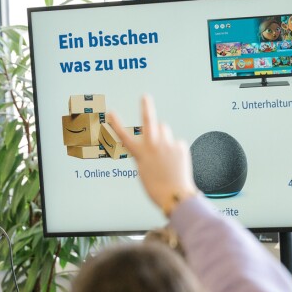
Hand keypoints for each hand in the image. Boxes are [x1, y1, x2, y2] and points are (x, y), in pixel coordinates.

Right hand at [107, 95, 197, 215]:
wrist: (175, 195)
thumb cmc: (157, 186)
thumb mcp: (145, 168)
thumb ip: (148, 151)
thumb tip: (158, 138)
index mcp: (140, 154)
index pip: (125, 136)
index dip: (116, 123)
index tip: (111, 112)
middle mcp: (153, 146)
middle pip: (149, 120)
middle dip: (146, 106)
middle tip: (145, 97)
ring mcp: (168, 145)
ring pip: (164, 130)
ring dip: (162, 134)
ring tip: (164, 150)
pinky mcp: (180, 146)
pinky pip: (175, 142)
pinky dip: (174, 149)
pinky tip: (175, 161)